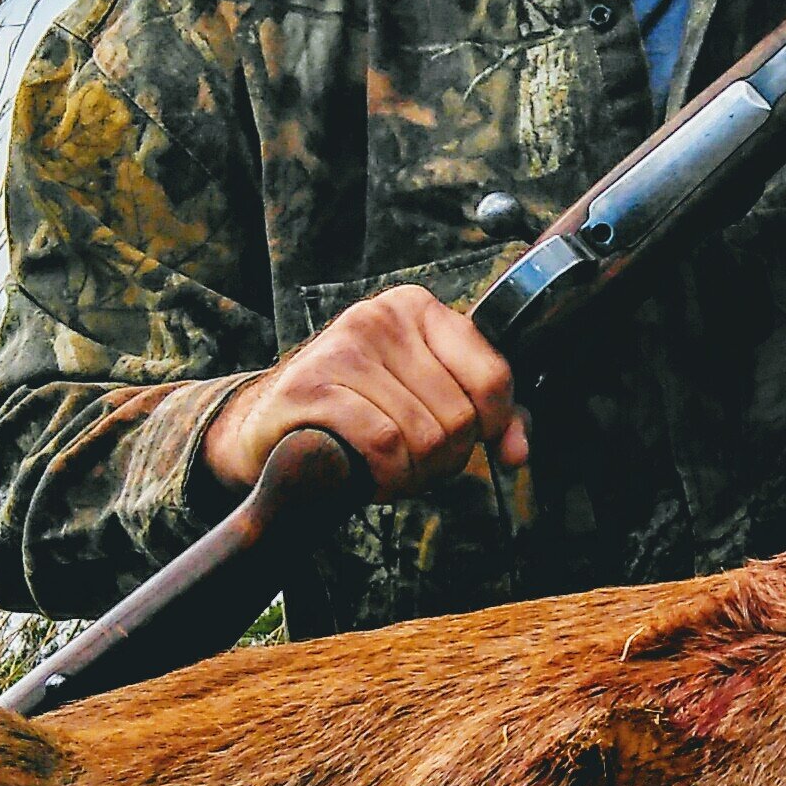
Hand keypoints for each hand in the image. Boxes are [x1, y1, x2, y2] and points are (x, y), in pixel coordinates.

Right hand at [201, 285, 527, 496]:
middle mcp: (381, 316)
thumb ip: (485, 418)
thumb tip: (517, 454)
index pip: (493, 376)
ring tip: (387, 469)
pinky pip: (383, 444)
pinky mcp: (312, 386)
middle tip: (413, 465)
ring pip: (425, 435)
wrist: (267, 427)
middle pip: (459, 415)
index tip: (479, 449)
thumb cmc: (358, 412)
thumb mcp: (426, 400)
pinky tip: (368, 476)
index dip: (496, 427)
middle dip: (444, 460)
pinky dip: (384, 476)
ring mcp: (344, 347)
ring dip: (412, 474)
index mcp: (418, 309)